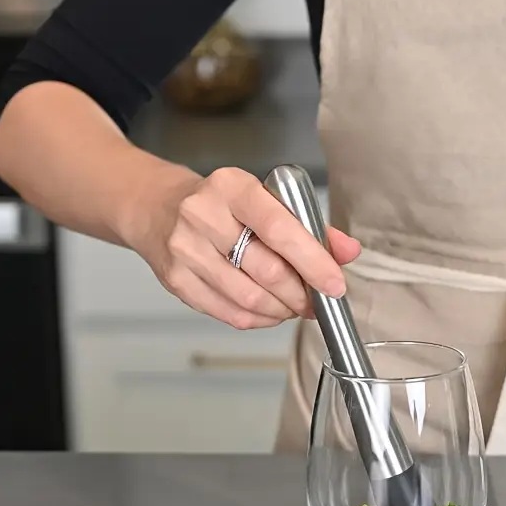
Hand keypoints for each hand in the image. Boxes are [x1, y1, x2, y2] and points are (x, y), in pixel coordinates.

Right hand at [128, 165, 360, 328]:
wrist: (158, 208)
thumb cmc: (221, 204)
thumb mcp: (264, 199)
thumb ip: (310, 224)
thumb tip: (347, 252)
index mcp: (232, 187)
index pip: (280, 229)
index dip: (313, 262)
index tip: (334, 284)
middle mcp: (203, 215)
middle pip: (267, 270)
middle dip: (301, 294)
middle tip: (316, 300)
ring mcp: (186, 250)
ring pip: (249, 297)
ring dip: (282, 310)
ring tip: (294, 305)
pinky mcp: (176, 280)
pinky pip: (230, 312)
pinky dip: (260, 318)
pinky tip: (270, 310)